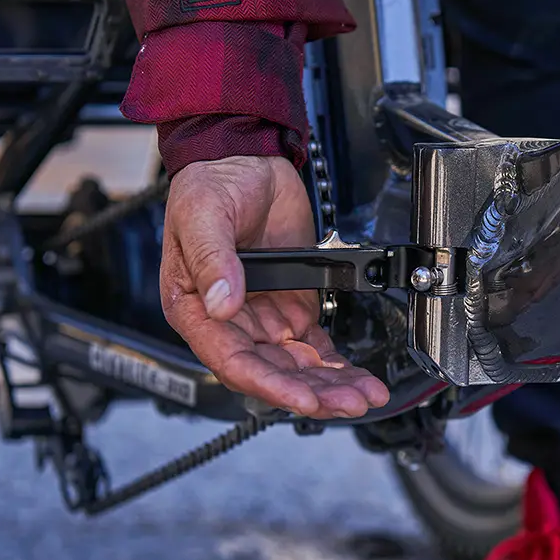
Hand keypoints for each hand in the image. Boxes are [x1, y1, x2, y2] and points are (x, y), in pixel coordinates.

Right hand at [160, 155, 390, 417]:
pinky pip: (313, 345)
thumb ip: (213, 261)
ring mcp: (263, 314)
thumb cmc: (207, 185)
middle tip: (349, 402)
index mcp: (195, 306)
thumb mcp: (203, 216)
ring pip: (296, 365)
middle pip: (270, 371)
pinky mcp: (292, 302)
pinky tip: (357, 378)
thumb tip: (223, 305)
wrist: (244, 157)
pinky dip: (336, 364)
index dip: (268, 384)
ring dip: (329, 384)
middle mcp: (229, 320)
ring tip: (364, 395)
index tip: (302, 397)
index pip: (231, 360)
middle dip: (310, 392)